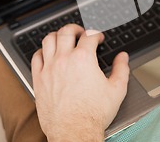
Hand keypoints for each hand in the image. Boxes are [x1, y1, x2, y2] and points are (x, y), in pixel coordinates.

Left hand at [31, 25, 129, 141]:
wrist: (74, 132)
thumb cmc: (93, 114)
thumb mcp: (117, 90)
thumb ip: (122, 69)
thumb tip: (122, 57)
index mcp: (84, 59)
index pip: (89, 35)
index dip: (96, 33)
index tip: (98, 38)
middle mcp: (64, 60)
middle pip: (66, 31)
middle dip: (76, 28)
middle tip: (81, 32)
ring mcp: (49, 68)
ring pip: (49, 40)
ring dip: (58, 35)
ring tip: (64, 38)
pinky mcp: (39, 79)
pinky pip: (36, 57)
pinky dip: (42, 51)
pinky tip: (48, 54)